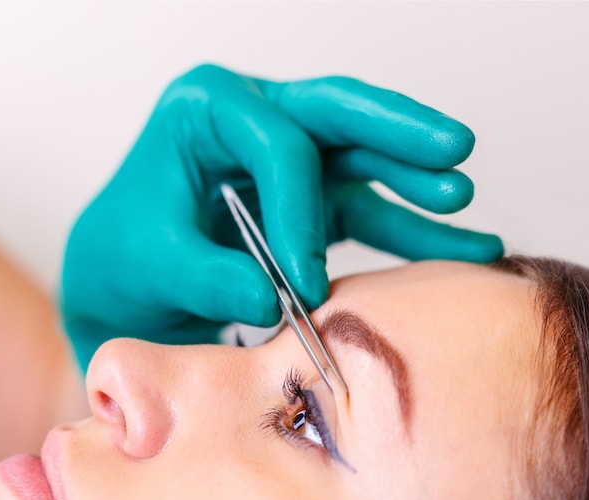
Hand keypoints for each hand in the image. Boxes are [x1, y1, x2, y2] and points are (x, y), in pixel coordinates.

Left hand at [60, 64, 501, 370]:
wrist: (124, 284)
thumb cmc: (126, 261)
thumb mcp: (152, 267)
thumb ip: (208, 279)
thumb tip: (271, 299)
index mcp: (205, 110)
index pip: (275, 143)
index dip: (299, 211)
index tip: (303, 283)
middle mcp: (254, 120)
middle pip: (337, 114)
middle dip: (399, 131)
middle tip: (454, 147)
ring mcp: (288, 161)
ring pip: (362, 157)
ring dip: (413, 179)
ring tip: (461, 196)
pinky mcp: (312, 200)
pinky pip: (368, 208)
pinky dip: (412, 229)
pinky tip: (464, 243)